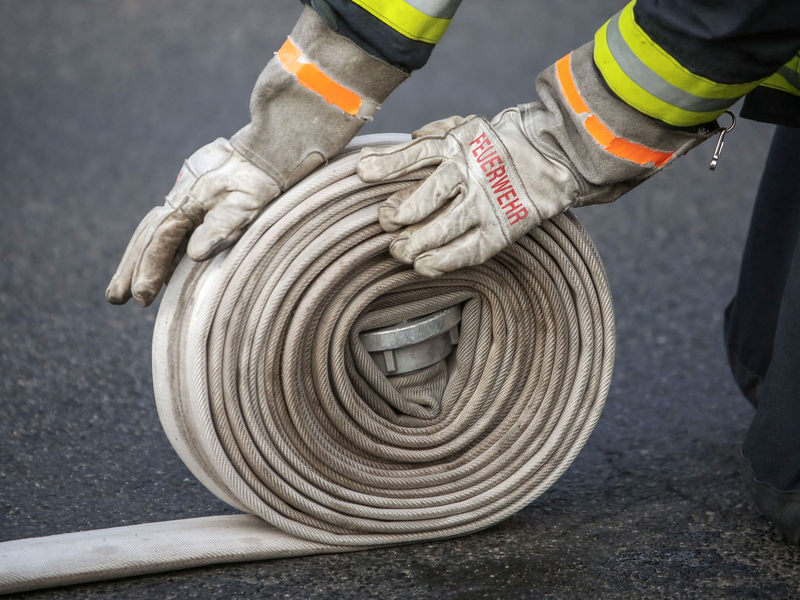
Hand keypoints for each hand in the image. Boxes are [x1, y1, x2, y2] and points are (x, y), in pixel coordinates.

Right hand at [106, 138, 278, 306]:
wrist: (267, 151)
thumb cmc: (260, 180)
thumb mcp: (247, 203)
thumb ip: (222, 227)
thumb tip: (195, 255)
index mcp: (188, 203)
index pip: (161, 241)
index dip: (149, 269)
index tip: (142, 297)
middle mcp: (180, 200)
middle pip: (147, 237)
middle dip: (131, 268)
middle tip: (115, 298)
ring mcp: (185, 200)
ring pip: (153, 233)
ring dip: (138, 260)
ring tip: (123, 288)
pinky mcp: (195, 202)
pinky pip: (169, 230)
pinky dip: (158, 249)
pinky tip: (159, 267)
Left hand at [357, 114, 571, 276]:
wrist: (553, 158)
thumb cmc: (499, 145)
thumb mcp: (469, 128)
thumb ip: (437, 132)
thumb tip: (407, 136)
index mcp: (459, 144)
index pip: (418, 152)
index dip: (389, 163)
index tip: (363, 173)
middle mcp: (472, 172)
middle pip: (429, 194)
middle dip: (402, 212)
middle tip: (387, 222)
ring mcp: (487, 203)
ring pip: (445, 227)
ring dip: (417, 242)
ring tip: (399, 251)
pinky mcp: (501, 229)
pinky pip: (468, 250)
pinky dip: (443, 261)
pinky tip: (423, 266)